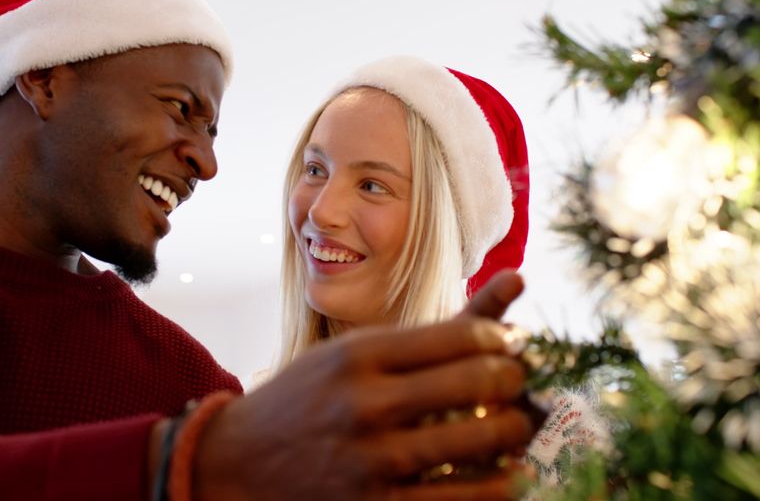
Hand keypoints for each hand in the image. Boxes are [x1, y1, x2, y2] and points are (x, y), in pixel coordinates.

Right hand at [195, 271, 534, 499]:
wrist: (238, 462)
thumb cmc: (309, 398)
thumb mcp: (354, 352)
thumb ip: (433, 331)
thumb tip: (518, 281)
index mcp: (360, 353)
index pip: (462, 335)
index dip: (502, 340)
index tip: (509, 348)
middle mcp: (366, 402)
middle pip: (479, 382)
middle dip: (516, 382)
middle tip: (521, 385)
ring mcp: (372, 459)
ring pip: (480, 440)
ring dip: (516, 431)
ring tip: (519, 425)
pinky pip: (462, 498)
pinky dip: (499, 486)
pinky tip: (510, 473)